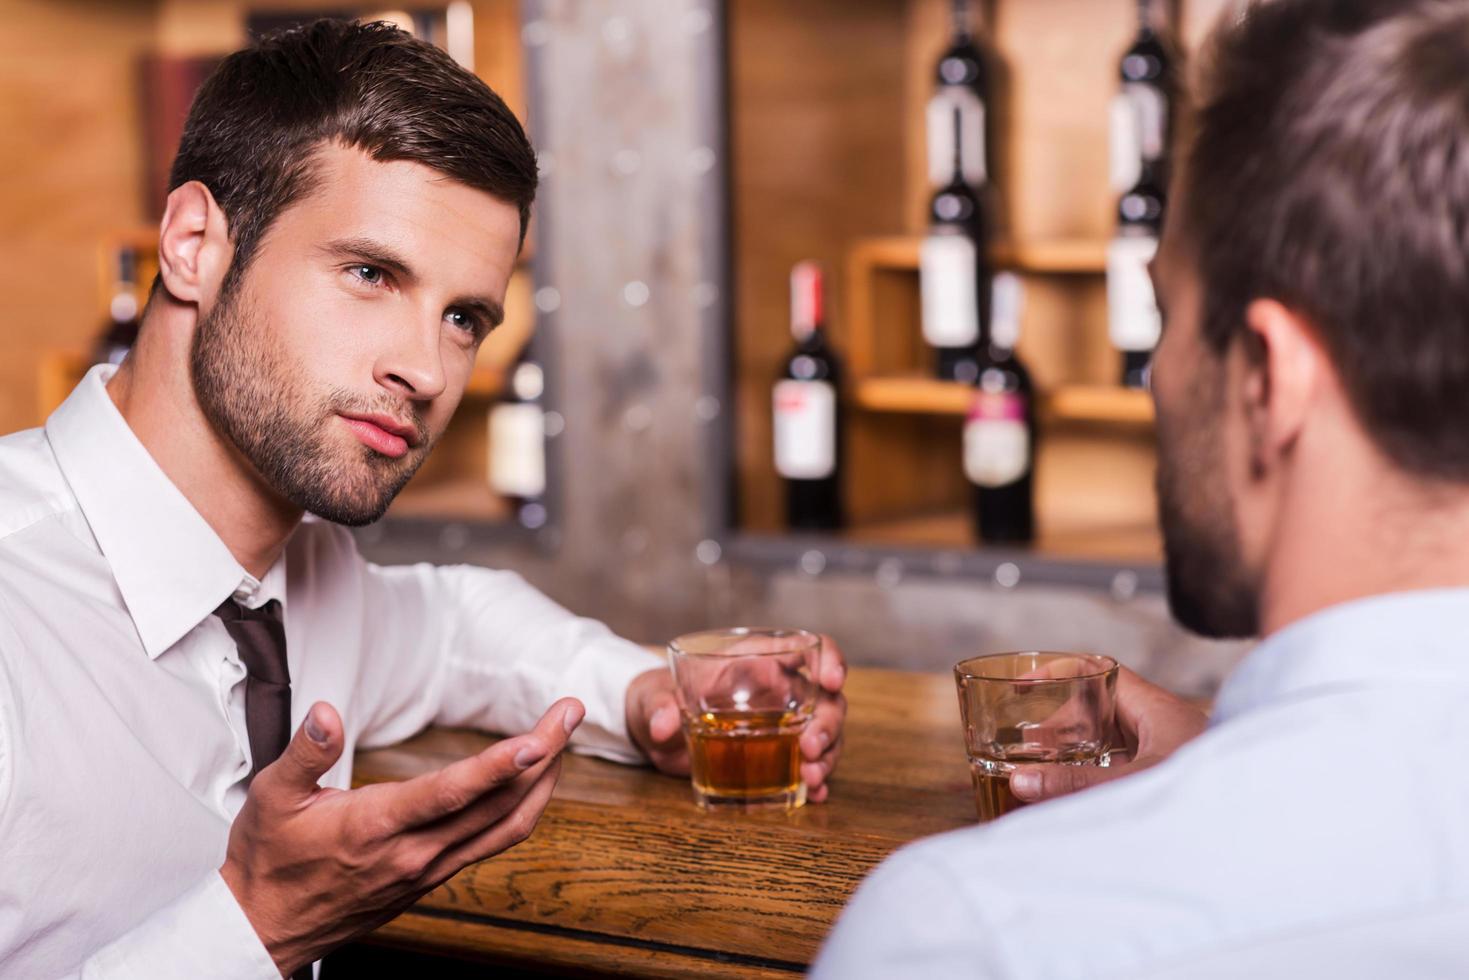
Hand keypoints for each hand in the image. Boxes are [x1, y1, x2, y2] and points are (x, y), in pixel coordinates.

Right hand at [220, 697, 583, 975]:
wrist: (266, 929)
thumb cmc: (269, 860)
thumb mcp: (271, 798)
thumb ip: (305, 753)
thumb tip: (326, 713)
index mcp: (376, 827)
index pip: (452, 793)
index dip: (499, 766)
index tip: (538, 739)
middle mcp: (414, 851)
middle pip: (498, 804)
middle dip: (543, 756)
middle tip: (570, 711)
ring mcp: (430, 868)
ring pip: (506, 828)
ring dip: (543, 783)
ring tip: (562, 739)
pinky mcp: (434, 877)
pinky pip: (493, 842)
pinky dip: (523, 808)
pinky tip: (532, 781)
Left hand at [625, 634, 848, 802]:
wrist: (654, 725)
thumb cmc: (661, 696)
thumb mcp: (654, 696)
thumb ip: (659, 706)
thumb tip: (661, 726)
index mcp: (756, 660)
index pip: (806, 648)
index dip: (829, 659)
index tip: (831, 681)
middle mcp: (779, 690)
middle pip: (825, 700)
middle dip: (827, 724)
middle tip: (810, 750)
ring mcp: (782, 724)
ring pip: (824, 735)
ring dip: (827, 756)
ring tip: (811, 778)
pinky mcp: (776, 753)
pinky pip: (808, 764)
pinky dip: (817, 780)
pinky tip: (815, 795)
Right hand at [1009, 667, 1205, 803]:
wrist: (1264, 823)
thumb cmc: (1212, 792)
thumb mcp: (1134, 783)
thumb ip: (1077, 784)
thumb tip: (1022, 780)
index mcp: (1155, 708)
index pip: (1100, 670)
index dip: (1061, 671)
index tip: (1028, 685)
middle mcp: (1163, 724)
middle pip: (1101, 706)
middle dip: (1061, 718)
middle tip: (1027, 736)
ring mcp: (1170, 751)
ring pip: (1115, 738)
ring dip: (1080, 748)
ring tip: (1045, 765)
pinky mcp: (1174, 777)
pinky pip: (1126, 765)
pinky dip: (1099, 772)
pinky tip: (1082, 794)